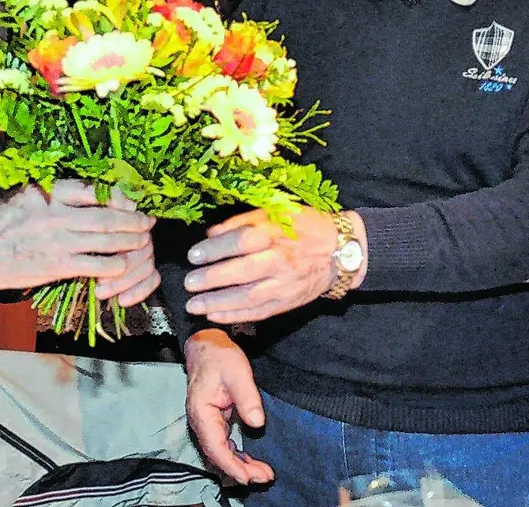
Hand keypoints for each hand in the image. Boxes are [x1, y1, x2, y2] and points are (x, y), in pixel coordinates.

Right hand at [0, 180, 154, 299]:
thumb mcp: (18, 196)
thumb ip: (46, 192)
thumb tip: (74, 188)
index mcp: (48, 192)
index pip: (92, 189)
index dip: (117, 194)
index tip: (130, 198)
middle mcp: (57, 214)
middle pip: (106, 215)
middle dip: (131, 219)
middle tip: (146, 221)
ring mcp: (59, 241)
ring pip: (105, 239)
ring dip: (129, 241)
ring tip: (142, 241)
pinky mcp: (57, 266)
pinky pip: (94, 264)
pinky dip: (112, 265)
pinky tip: (122, 265)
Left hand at [182, 209, 364, 322]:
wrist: (340, 250)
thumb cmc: (304, 226)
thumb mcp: (276, 212)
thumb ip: (242, 221)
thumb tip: (211, 233)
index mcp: (275, 233)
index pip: (239, 242)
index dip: (213, 250)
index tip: (193, 256)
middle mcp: (279, 260)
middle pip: (241, 272)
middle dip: (211, 280)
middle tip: (189, 283)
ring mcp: (284, 284)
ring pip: (248, 297)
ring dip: (218, 303)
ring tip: (194, 306)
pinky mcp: (288, 302)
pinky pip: (259, 312)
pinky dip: (236, 316)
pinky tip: (215, 316)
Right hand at [185, 329, 273, 485]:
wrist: (207, 346)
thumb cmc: (219, 357)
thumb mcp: (237, 373)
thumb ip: (247, 398)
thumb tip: (257, 423)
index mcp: (201, 413)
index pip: (215, 447)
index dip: (231, 466)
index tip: (249, 477)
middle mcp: (201, 422)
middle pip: (218, 455)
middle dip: (240, 470)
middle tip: (265, 477)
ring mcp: (206, 423)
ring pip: (221, 452)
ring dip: (240, 465)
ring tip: (263, 473)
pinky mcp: (214, 421)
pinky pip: (224, 445)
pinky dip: (237, 456)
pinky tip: (251, 462)